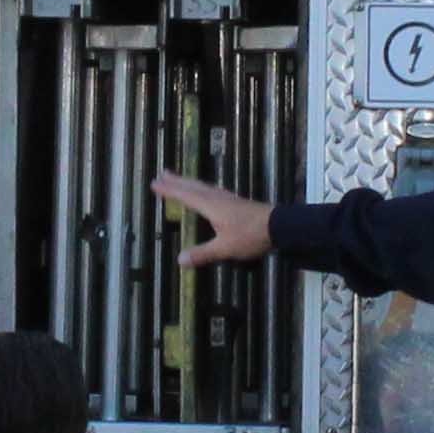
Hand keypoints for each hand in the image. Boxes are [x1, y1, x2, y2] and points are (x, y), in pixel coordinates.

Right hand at [150, 170, 271, 270]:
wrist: (279, 226)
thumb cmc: (250, 235)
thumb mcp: (225, 248)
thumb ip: (203, 253)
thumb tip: (180, 260)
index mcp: (210, 206)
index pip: (185, 195)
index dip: (170, 190)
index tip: (155, 183)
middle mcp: (217, 198)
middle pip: (193, 186)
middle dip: (177, 180)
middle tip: (163, 172)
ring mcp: (228, 198)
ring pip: (204, 186)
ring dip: (190, 182)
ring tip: (179, 178)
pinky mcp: (236, 202)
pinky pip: (213, 190)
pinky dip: (203, 188)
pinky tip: (207, 191)